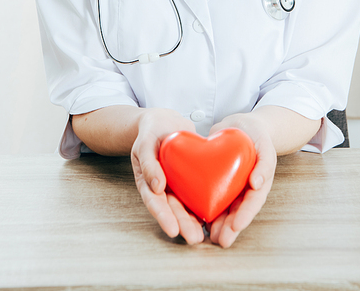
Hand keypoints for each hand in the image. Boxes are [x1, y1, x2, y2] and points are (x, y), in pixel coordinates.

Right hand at [131, 108, 204, 244]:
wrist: (163, 121)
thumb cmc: (150, 132)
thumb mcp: (145, 144)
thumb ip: (148, 163)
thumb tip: (156, 187)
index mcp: (148, 181)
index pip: (155, 203)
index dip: (164, 217)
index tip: (174, 231)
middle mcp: (163, 187)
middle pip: (172, 209)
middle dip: (183, 225)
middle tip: (195, 238)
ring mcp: (177, 183)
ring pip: (185, 205)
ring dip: (193, 220)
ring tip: (204, 234)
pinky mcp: (190, 177)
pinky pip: (197, 191)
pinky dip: (204, 202)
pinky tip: (214, 214)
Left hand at [207, 114, 276, 247]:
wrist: (242, 125)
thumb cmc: (257, 136)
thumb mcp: (265, 146)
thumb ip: (265, 164)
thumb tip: (257, 184)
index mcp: (257, 183)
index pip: (252, 202)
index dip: (245, 215)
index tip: (236, 225)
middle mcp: (243, 189)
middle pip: (237, 211)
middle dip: (229, 227)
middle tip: (221, 240)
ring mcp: (229, 186)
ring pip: (223, 208)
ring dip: (217, 223)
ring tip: (210, 236)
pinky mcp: (214, 180)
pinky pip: (209, 194)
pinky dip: (203, 206)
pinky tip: (195, 216)